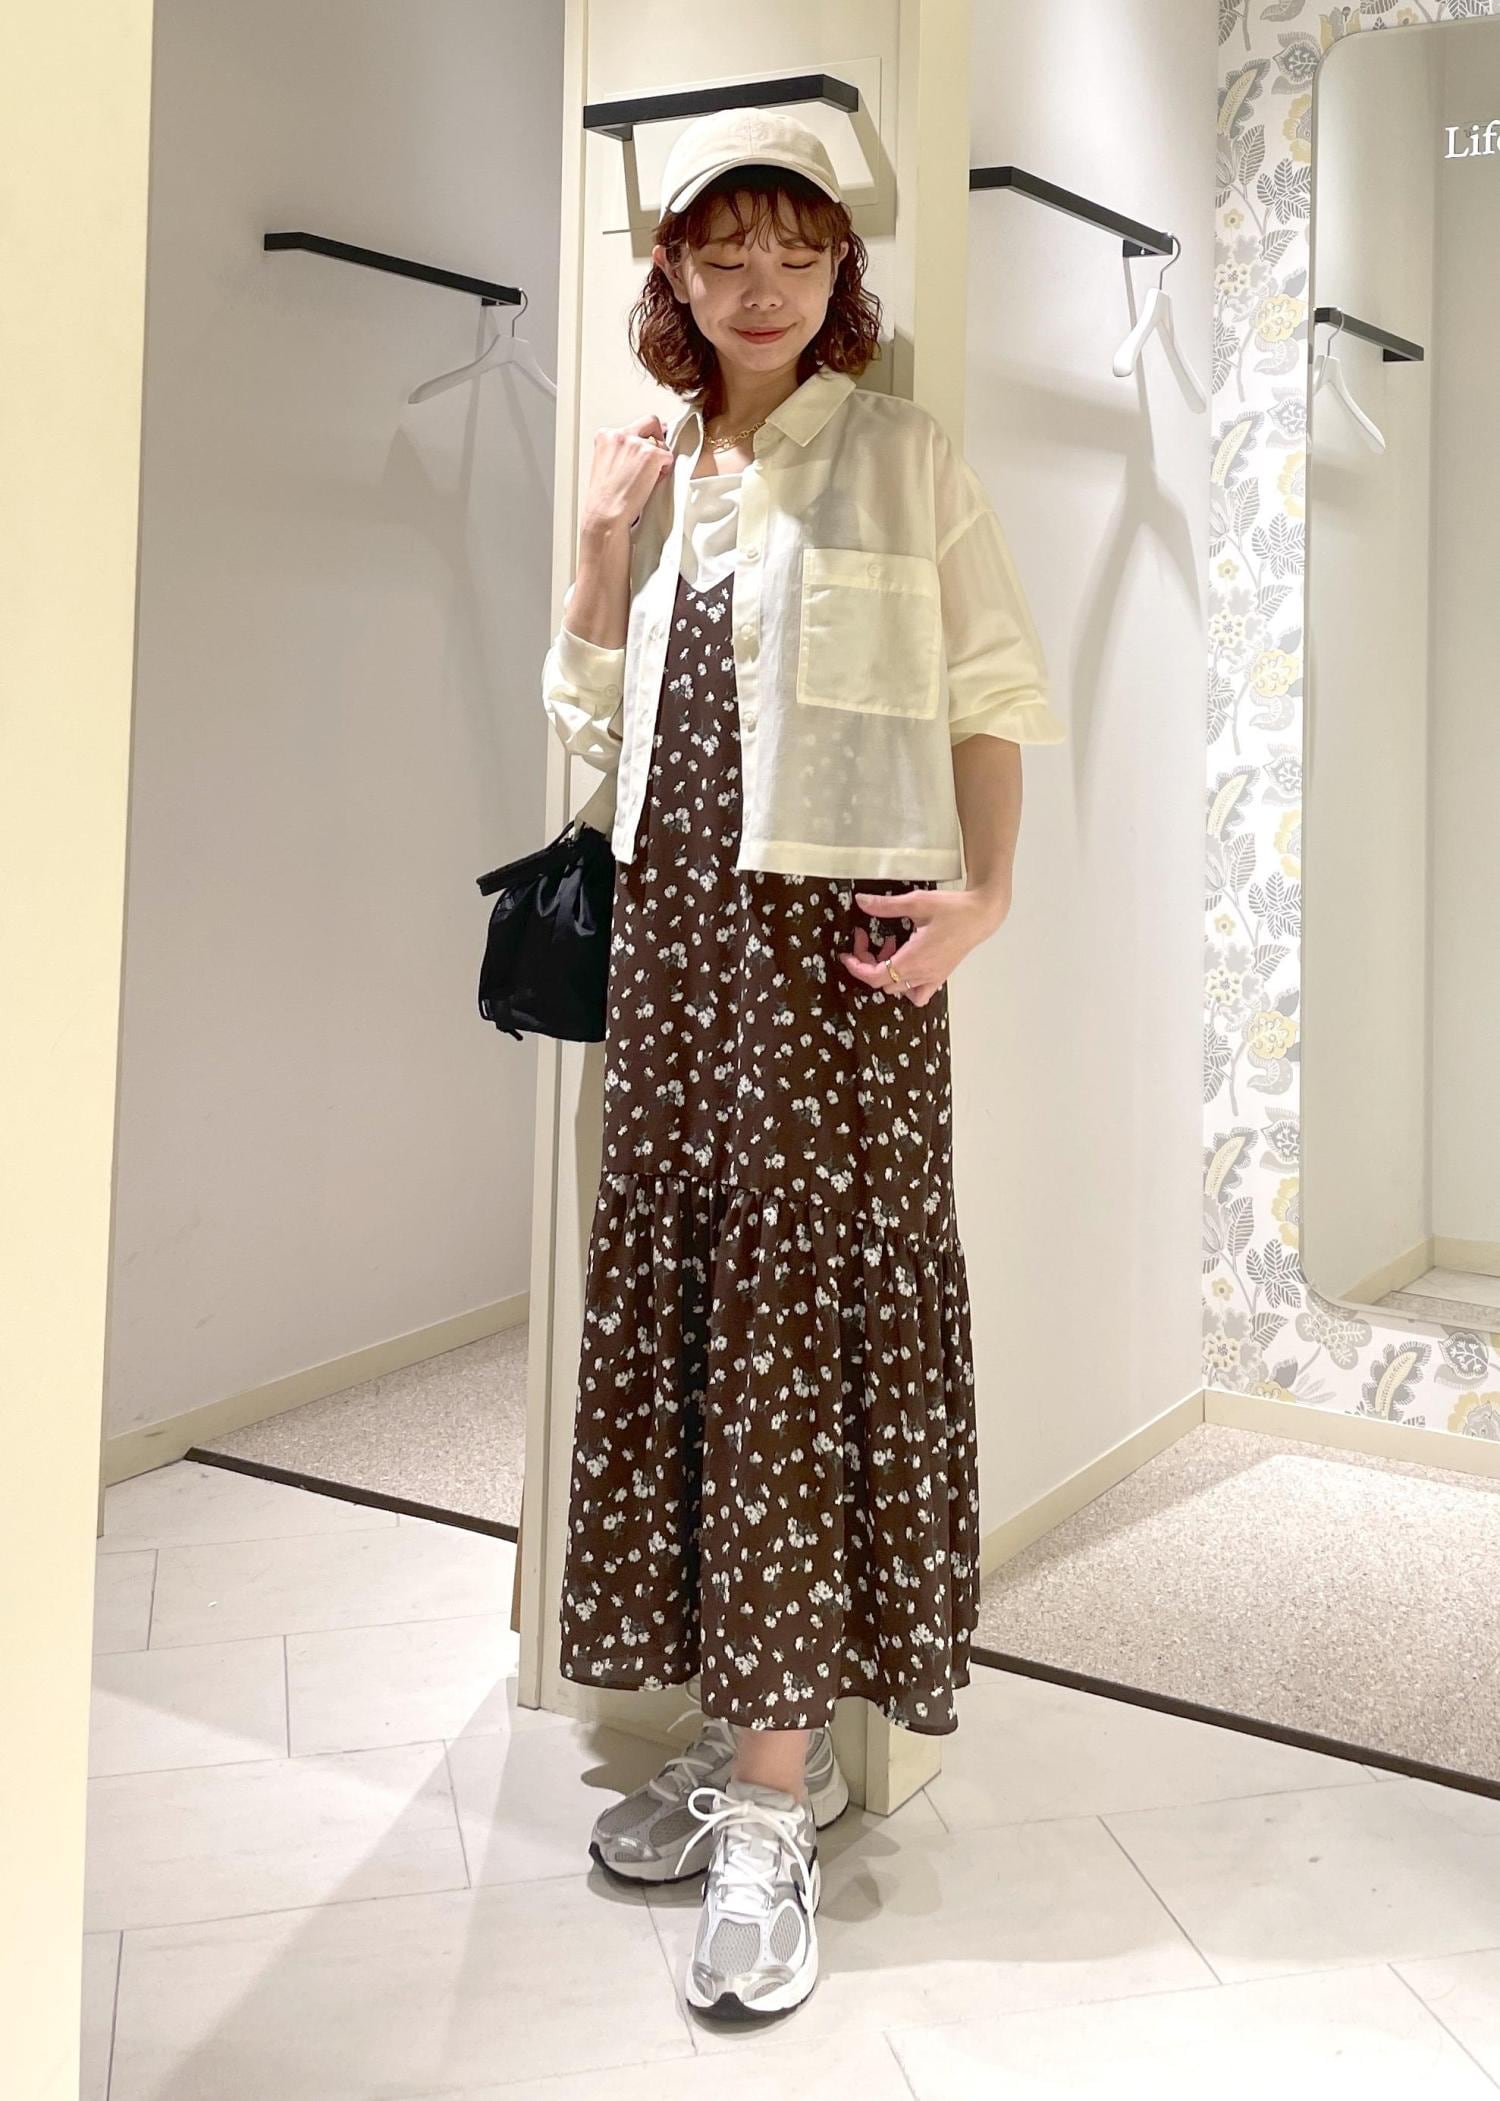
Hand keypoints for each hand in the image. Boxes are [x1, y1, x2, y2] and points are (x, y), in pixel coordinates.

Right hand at [581, 415, 674, 534]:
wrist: (605, 514)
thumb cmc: (604, 498)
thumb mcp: (604, 465)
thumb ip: (619, 452)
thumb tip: (636, 451)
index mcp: (605, 436)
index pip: (631, 427)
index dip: (640, 439)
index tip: (642, 451)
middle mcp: (620, 434)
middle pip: (650, 421)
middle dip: (658, 435)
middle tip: (658, 453)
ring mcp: (636, 443)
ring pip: (661, 443)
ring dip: (659, 459)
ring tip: (649, 478)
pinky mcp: (651, 455)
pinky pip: (668, 457)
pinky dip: (664, 470)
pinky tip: (653, 482)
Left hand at [840, 886, 1010, 1005]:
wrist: (982, 915)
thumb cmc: (952, 908)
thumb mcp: (916, 902)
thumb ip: (886, 905)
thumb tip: (861, 901)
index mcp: (913, 959)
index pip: (875, 976)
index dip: (856, 967)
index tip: (847, 954)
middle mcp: (921, 974)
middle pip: (882, 982)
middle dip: (868, 962)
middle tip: (867, 938)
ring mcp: (932, 978)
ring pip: (898, 990)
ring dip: (886, 972)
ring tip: (890, 948)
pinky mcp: (940, 977)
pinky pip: (918, 994)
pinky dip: (906, 987)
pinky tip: (906, 966)